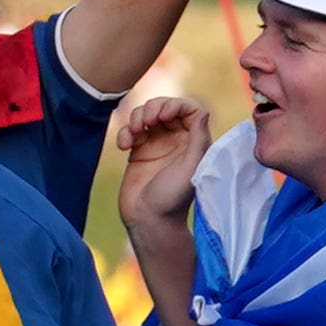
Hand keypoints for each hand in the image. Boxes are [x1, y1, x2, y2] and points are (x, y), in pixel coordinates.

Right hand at [115, 89, 207, 226]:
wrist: (148, 219)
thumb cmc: (172, 197)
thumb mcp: (190, 167)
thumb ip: (198, 139)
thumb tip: (203, 111)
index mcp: (194, 143)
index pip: (190, 110)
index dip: (175, 105)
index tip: (163, 116)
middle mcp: (177, 140)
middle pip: (166, 107)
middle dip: (153, 108)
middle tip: (146, 121)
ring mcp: (156, 144)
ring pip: (146, 115)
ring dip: (136, 117)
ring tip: (133, 132)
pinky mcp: (138, 150)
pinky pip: (131, 130)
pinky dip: (124, 132)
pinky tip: (123, 146)